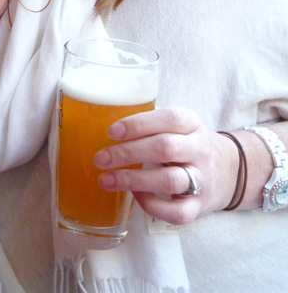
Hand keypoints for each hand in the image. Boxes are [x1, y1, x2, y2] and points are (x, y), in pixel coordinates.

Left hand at [93, 106, 237, 224]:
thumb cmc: (188, 144)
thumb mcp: (178, 125)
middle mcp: (200, 150)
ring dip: (133, 180)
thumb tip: (100, 123)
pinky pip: (177, 211)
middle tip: (100, 159)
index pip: (170, 119)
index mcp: (192, 124)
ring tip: (106, 180)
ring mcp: (203, 179)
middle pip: (165, 148)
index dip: (139, 124)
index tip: (112, 132)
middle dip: (128, 153)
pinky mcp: (200, 206)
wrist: (231, 172)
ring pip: (170, 179)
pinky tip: (135, 197)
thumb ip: (150, 124)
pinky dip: (152, 205)